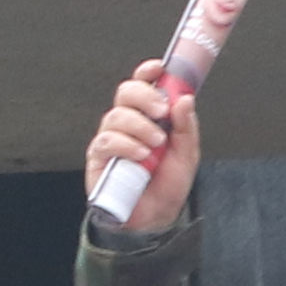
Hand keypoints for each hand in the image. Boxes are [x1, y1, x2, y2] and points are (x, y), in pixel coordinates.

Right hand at [87, 62, 199, 232]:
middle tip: (160, 111)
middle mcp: (127, 123)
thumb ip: (186, 127)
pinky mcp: (99, 156)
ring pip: (116, 116)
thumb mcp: (187, 155)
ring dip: (140, 127)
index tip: (158, 68)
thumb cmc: (167, 183)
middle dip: (144, 96)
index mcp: (148, 118)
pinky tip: (142, 157)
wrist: (155, 216)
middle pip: (125, 93)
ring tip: (156, 145)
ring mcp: (111, 138)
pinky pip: (107, 141)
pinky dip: (127, 146)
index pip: (142, 87)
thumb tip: (185, 99)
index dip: (147, 74)